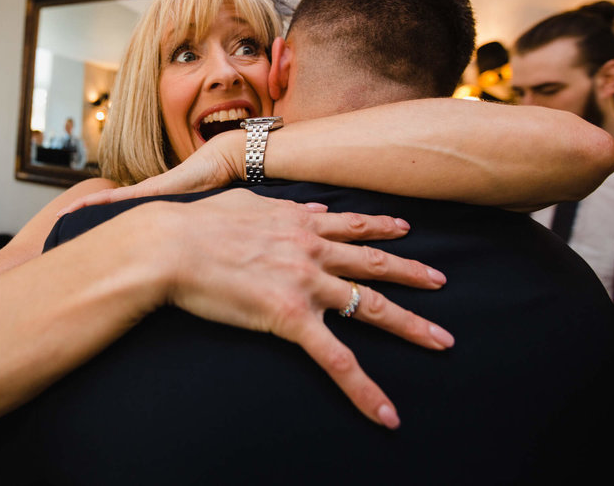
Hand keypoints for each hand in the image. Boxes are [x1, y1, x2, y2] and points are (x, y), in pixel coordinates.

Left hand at [59, 130, 244, 214]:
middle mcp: (146, 195)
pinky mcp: (150, 188)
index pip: (120, 212)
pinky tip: (80, 206)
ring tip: (61, 215)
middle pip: (108, 206)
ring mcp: (146, 190)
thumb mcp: (198, 215)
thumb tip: (192, 249)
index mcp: (154, 203)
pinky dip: (98, 201)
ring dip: (84, 207)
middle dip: (85, 213)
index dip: (99, 217)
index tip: (81, 229)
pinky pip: (118, 197)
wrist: (221, 162)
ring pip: (107, 202)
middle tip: (59, 223)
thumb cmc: (215, 186)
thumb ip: (190, 227)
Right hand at [150, 188, 452, 428]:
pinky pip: (336, 359)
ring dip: (410, 324)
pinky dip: (363, 388)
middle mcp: (311, 250)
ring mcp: (306, 283)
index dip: (381, 228)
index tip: (405, 230)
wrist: (172, 245)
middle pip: (372, 263)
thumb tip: (308, 210)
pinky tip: (385, 412)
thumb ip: (279, 207)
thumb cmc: (196, 221)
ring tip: (441, 339)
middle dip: (411, 272)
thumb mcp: (243, 200)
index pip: (351, 225)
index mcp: (299, 222)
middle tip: (441, 280)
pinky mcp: (291, 318)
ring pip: (370, 306)